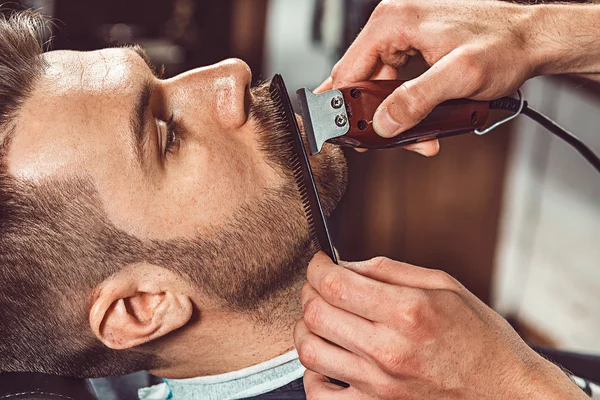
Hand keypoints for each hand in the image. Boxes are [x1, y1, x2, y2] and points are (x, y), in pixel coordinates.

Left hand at [294, 252, 586, 398]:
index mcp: (408, 311)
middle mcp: (388, 349)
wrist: (509, 396)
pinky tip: (328, 360)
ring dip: (306, 329)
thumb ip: (390, 271)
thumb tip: (346, 264)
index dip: (317, 268)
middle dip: (309, 292)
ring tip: (322, 319)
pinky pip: (320, 396)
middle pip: (315, 314)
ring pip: (309, 351)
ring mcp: (379, 386)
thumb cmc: (482, 338)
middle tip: (320, 286)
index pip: (334, 284)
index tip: (320, 263)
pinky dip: (313, 375)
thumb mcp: (446, 287)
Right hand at [326, 0, 539, 152]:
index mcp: (392, 22)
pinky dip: (406, 106)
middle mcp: (393, 25)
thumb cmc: (505, 45)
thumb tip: (384, 122)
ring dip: (394, 116)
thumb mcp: (460, 76)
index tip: (349, 134)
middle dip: (375, 117)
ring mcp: (403, 36)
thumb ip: (417, 99)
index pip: (347, 71)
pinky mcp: (414, 47)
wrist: (533, 39)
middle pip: (361, 82)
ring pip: (379, 87)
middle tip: (388, 141)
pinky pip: (397, 83)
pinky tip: (422, 122)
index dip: (343, 107)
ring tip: (416, 135)